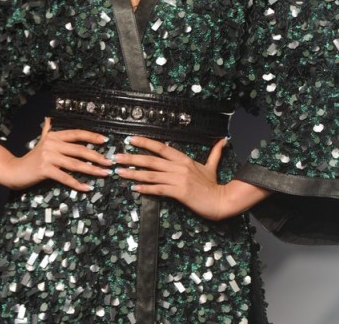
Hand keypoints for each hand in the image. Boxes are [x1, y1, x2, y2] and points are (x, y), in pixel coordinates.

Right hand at [0, 117, 112, 191]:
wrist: (13, 170)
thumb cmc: (31, 158)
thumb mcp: (40, 141)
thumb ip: (47, 130)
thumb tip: (49, 118)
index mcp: (54, 136)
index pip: (76, 134)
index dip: (91, 136)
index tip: (105, 141)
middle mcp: (51, 144)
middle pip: (79, 150)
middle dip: (97, 156)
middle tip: (110, 162)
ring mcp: (48, 156)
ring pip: (75, 164)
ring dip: (92, 170)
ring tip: (104, 174)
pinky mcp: (44, 170)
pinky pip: (65, 177)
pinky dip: (77, 184)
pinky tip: (87, 188)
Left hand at [112, 135, 228, 220]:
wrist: (220, 201)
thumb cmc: (213, 185)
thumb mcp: (211, 167)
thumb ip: (214, 153)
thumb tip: (222, 141)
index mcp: (184, 159)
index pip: (161, 147)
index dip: (145, 143)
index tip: (130, 139)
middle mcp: (179, 167)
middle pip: (151, 160)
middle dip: (131, 158)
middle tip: (116, 157)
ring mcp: (178, 179)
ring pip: (151, 175)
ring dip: (133, 173)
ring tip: (120, 172)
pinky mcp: (179, 192)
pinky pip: (158, 189)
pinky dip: (145, 188)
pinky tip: (135, 188)